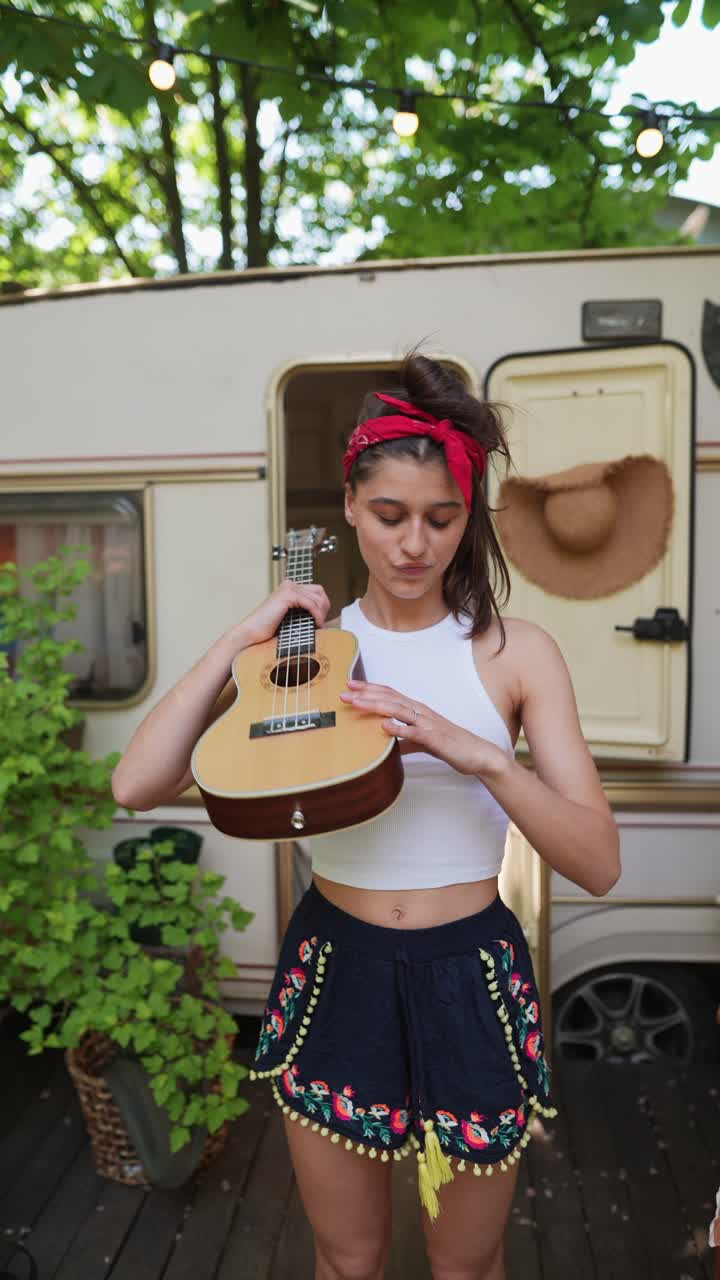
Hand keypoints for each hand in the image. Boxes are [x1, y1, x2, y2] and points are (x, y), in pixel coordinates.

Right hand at [239, 581, 330, 647]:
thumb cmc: (267, 629)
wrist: (251, 632)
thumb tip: (322, 616)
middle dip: (324, 608)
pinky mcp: (288, 595)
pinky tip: (316, 624)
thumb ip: (303, 612)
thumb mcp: (290, 617)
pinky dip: (317, 615)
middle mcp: (290, 584)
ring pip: (317, 598)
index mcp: (289, 587)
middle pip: (319, 592)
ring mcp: (289, 588)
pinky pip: (311, 604)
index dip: (322, 606)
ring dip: (321, 614)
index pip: (316, 591)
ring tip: (317, 626)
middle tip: (320, 623)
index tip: (320, 621)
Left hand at [339, 679, 506, 777]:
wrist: (476, 754)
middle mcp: (421, 712)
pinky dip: (399, 728)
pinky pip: (414, 732)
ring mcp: (427, 723)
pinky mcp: (434, 738)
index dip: (370, 688)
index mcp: (417, 710)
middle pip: (389, 698)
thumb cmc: (451, 745)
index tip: (350, 685)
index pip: (390, 694)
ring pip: (398, 710)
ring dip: (376, 705)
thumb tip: (386, 745)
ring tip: (357, 704)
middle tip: (344, 693)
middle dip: (366, 694)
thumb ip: (404, 740)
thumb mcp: (423, 742)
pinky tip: (384, 726)